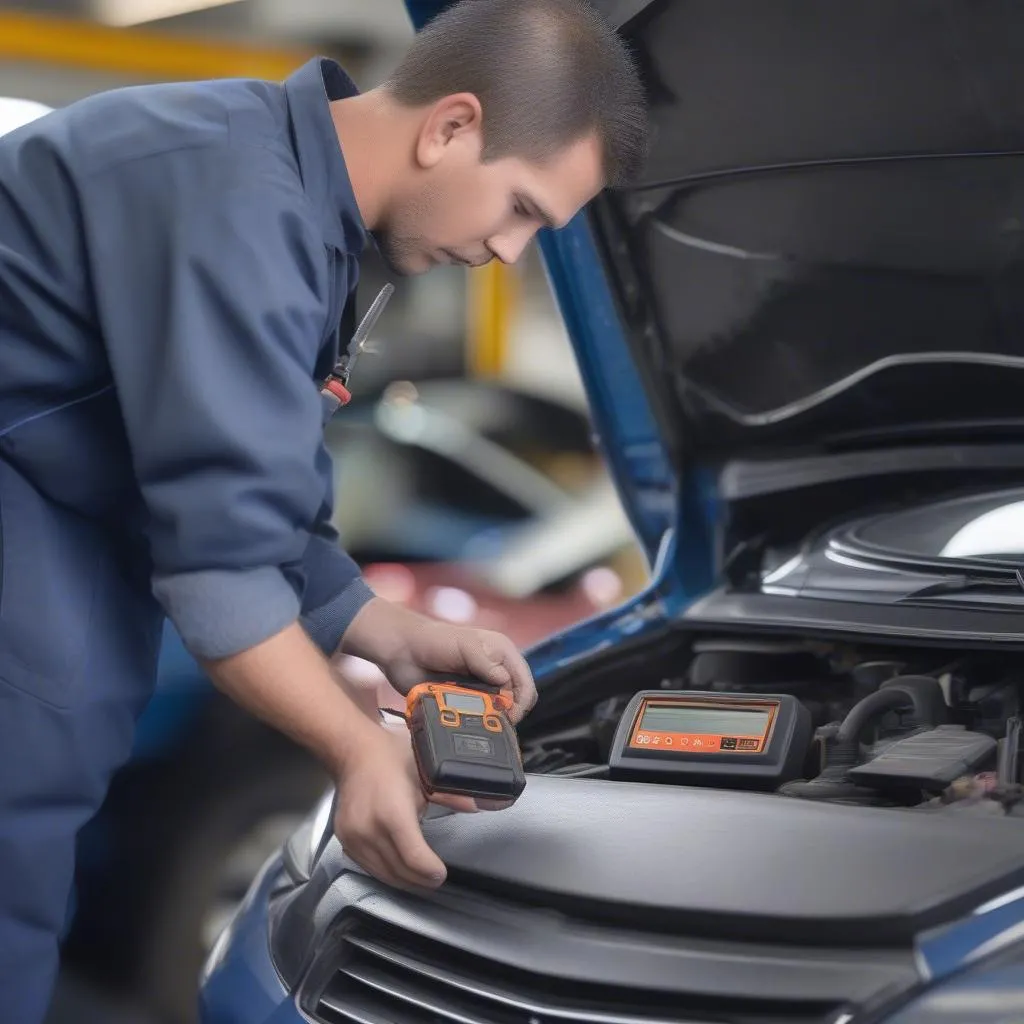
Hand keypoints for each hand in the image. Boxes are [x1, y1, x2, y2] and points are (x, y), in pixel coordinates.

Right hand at [332, 719, 476, 889]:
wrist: (354, 749)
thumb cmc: (391, 756)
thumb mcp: (426, 771)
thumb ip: (451, 795)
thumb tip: (477, 805)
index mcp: (393, 813)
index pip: (414, 858)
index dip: (430, 872)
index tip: (441, 873)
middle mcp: (370, 829)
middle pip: (399, 871)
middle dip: (421, 880)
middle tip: (435, 878)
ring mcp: (354, 836)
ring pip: (383, 874)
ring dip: (403, 880)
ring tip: (420, 878)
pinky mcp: (344, 839)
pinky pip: (367, 866)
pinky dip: (385, 871)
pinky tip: (398, 868)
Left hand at [341, 597, 537, 724]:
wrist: (402, 651)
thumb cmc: (434, 641)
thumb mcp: (464, 645)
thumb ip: (486, 662)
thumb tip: (504, 682)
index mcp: (503, 654)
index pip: (525, 684)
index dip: (520, 702)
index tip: (507, 716)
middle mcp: (495, 672)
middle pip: (515, 702)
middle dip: (508, 714)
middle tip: (492, 723)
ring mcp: (480, 688)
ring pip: (497, 713)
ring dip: (490, 720)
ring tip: (477, 724)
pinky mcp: (464, 702)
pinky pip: (477, 718)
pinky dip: (475, 723)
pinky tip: (466, 725)